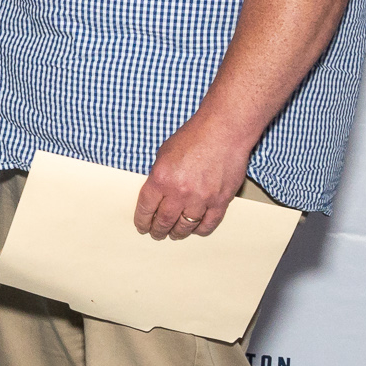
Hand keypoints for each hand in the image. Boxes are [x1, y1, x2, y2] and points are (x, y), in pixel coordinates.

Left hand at [136, 113, 255, 239]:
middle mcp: (179, 192)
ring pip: (185, 226)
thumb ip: (159, 176)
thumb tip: (156, 195)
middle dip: (158, 231)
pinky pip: (208, 224)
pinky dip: (200, 229)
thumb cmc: (194, 137)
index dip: (142, 221)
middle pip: (164, 221)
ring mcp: (201, 198)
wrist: (223, 131)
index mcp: (161, 179)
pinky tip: (195, 228)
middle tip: (157, 234)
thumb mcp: (164, 154)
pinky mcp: (220, 201)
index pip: (146, 208)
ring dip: (178, 233)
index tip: (142, 226)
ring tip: (175, 233)